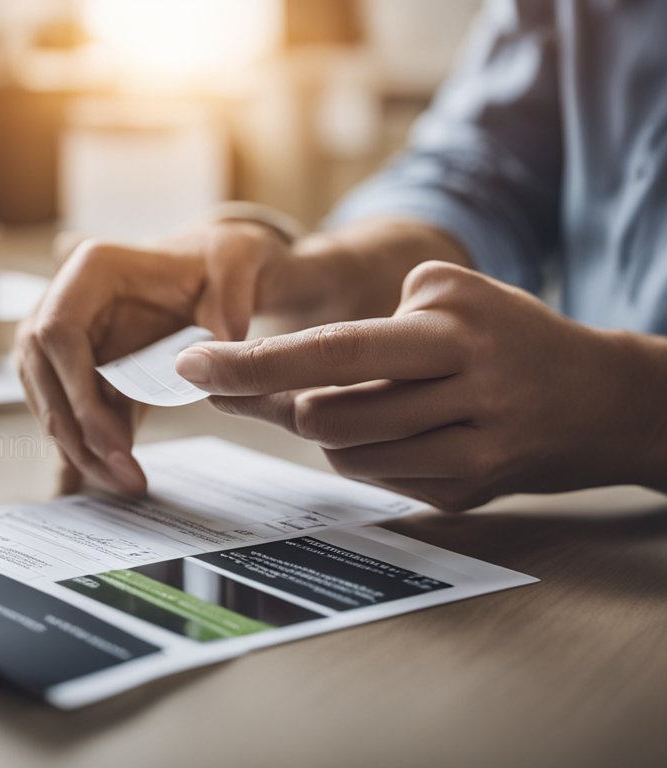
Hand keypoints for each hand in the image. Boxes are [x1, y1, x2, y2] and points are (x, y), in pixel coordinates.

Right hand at [17, 222, 289, 494]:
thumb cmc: (215, 263)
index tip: (112, 440)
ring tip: (125, 480)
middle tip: (121, 475)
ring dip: (79, 447)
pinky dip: (85, 445)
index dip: (77, 390)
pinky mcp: (74, 370)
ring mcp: (59, 339)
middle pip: (41, 374)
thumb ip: (231, 298)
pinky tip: (107, 476)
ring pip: (48, 399)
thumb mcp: (234, 265)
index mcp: (90, 270)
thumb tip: (225, 340)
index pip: (58, 334)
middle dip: (76, 432)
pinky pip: (67, 412)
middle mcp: (61, 300)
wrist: (207, 274)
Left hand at [176, 260, 666, 509]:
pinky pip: (373, 477)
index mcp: (454, 334)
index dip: (253, 363)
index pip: (334, 351)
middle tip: (253, 385)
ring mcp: (468, 454)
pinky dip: (363, 452)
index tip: (190, 366)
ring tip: (367, 399)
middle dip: (282, 402)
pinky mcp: (464, 495)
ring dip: (327, 426)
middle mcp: (465, 394)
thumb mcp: (452, 297)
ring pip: (342, 451)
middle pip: (323, 415)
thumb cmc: (507, 336)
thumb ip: (365, 327)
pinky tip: (399, 429)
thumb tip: (265, 374)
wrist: (603, 400)